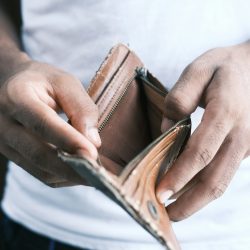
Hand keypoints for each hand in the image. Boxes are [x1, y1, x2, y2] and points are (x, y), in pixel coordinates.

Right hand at [0, 56, 100, 186]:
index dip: (69, 141)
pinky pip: (40, 174)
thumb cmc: (43, 81)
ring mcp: (4, 143)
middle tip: (98, 174)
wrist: (14, 85)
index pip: (43, 124)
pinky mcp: (13, 156)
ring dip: (69, 175)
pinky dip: (62, 176)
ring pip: (39, 170)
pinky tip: (79, 170)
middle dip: (71, 168)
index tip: (92, 155)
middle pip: (38, 154)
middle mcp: (4, 123)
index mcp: (16, 97)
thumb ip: (81, 108)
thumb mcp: (65, 83)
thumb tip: (93, 142)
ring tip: (93, 172)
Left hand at [157, 41, 249, 220]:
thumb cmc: (222, 68)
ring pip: (221, 181)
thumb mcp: (197, 71)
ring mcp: (246, 144)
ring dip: (197, 199)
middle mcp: (240, 134)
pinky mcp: (245, 149)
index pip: (200, 153)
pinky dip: (205, 186)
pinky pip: (224, 173)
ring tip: (175, 210)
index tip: (160, 193)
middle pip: (214, 179)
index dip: (180, 176)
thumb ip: (179, 98)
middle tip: (167, 215)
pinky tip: (188, 189)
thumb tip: (167, 130)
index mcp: (226, 113)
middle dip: (189, 202)